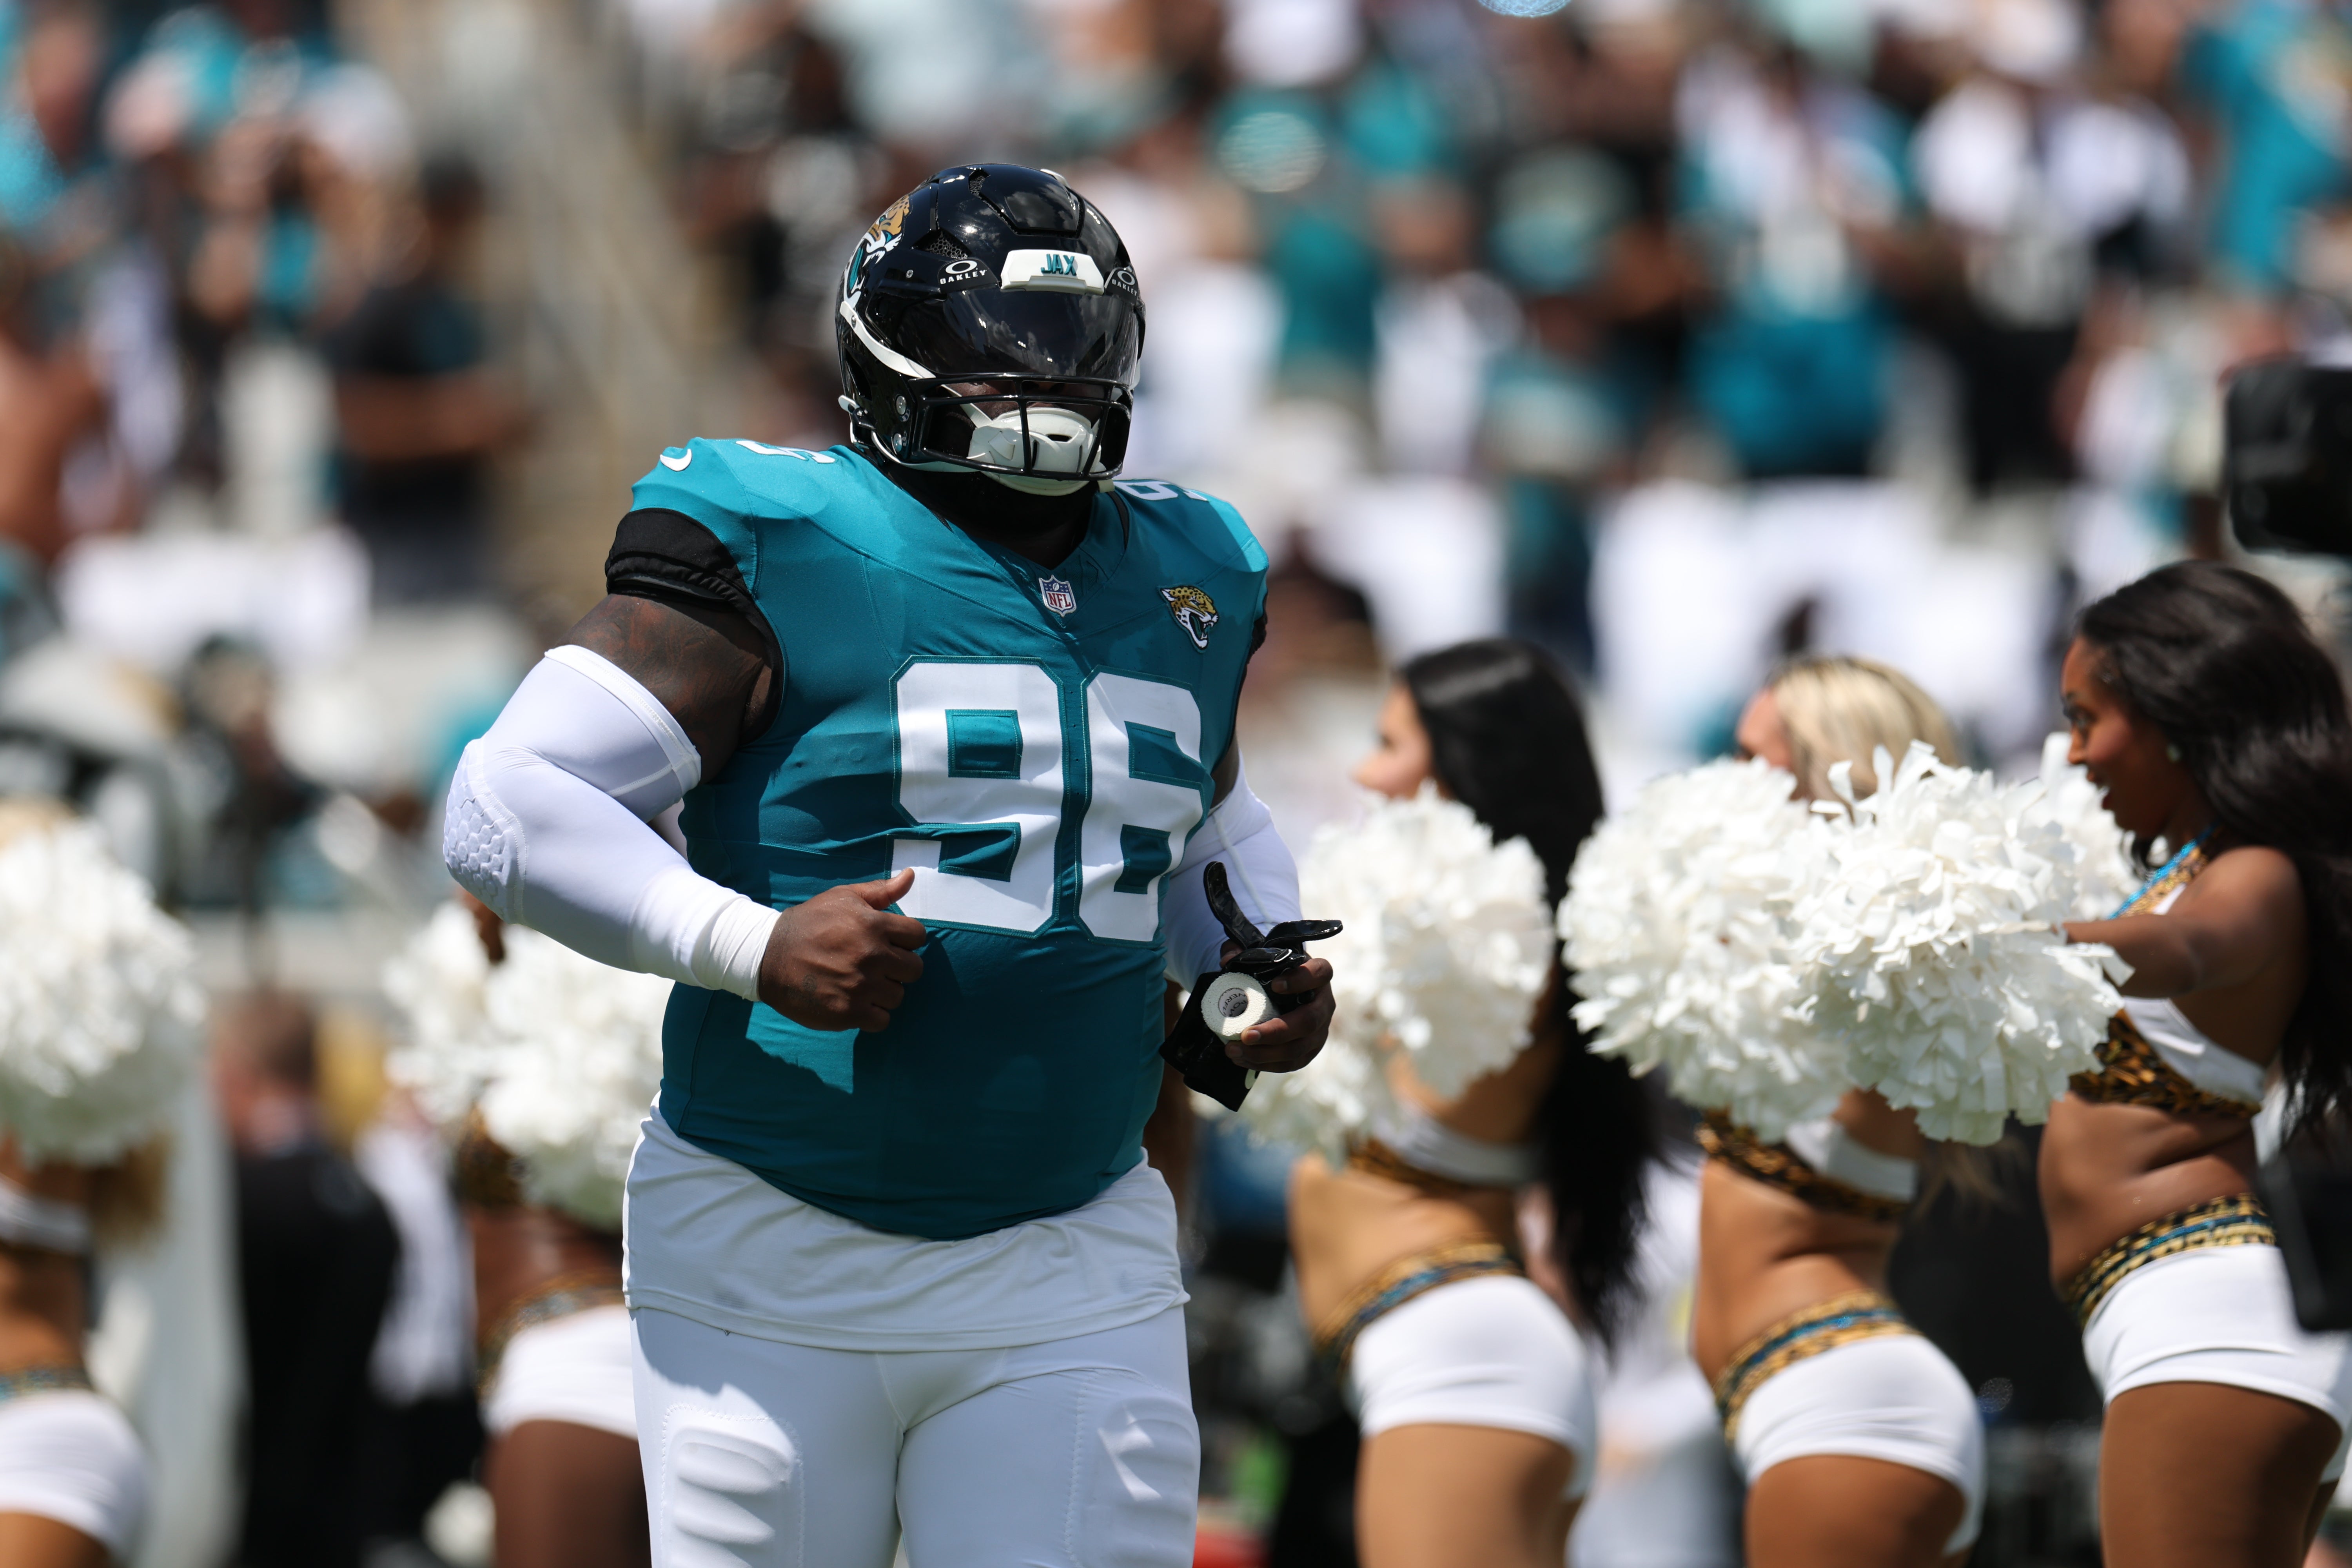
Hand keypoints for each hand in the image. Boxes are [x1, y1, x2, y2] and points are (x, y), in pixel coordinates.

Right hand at [757, 870, 925, 1031]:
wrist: (767, 956)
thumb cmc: (809, 923)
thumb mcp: (842, 898)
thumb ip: (880, 891)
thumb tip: (911, 875)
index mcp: (873, 925)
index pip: (918, 937)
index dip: (905, 940)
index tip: (889, 943)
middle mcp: (871, 956)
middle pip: (914, 970)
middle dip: (898, 967)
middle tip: (876, 965)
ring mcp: (860, 987)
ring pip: (898, 996)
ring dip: (884, 991)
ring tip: (862, 982)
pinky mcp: (848, 1012)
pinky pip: (882, 1020)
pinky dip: (872, 1014)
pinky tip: (855, 1001)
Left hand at [1221, 941, 1334, 1072]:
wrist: (1284, 994)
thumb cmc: (1273, 973)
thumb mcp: (1261, 958)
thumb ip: (1243, 953)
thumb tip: (1226, 961)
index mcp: (1318, 975)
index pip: (1320, 973)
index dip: (1301, 980)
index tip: (1276, 985)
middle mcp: (1324, 1004)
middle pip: (1309, 1020)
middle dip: (1277, 1031)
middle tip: (1246, 1035)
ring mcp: (1320, 1031)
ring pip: (1299, 1048)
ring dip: (1265, 1054)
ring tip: (1234, 1051)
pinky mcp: (1309, 1051)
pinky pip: (1291, 1063)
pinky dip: (1265, 1064)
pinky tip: (1242, 1060)